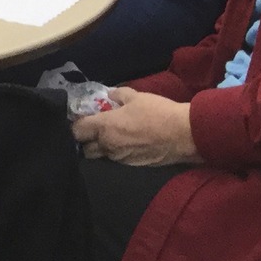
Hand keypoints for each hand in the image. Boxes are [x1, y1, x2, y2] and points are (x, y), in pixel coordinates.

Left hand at [71, 88, 199, 166]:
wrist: (184, 135)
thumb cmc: (158, 113)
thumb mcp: (136, 97)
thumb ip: (119, 95)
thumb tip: (110, 94)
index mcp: (105, 127)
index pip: (77, 131)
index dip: (76, 125)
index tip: (81, 118)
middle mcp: (109, 146)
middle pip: (86, 149)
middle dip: (87, 141)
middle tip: (96, 130)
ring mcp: (121, 159)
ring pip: (102, 156)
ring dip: (103, 148)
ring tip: (113, 137)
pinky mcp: (133, 166)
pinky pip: (118, 160)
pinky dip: (118, 153)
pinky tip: (128, 144)